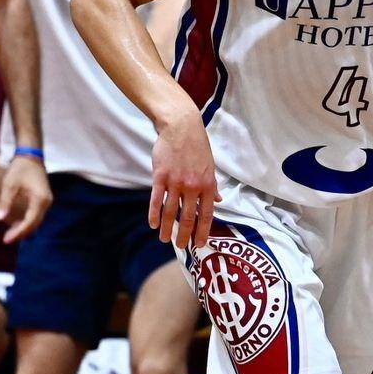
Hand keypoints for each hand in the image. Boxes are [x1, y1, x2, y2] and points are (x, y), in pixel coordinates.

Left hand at [0, 154, 50, 243]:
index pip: (30, 222)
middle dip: (21, 233)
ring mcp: (47, 201)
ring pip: (36, 221)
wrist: (31, 156)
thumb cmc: (20, 169)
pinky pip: (36, 215)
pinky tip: (17, 225)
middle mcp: (47, 203)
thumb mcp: (9, 185)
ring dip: (24, 228)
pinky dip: (27, 222)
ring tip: (10, 234)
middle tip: (6, 239)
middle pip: (35, 224)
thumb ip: (5, 202)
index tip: (7, 239)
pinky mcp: (44, 199)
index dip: (18, 232)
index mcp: (40, 199)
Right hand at [152, 111, 219, 249]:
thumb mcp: (210, 166)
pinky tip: (153, 224)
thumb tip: (219, 200)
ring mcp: (175, 181)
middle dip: (184, 234)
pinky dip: (154, 214)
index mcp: (207, 185)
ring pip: (171, 211)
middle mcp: (192, 186)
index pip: (206, 214)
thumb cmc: (197, 146)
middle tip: (180, 246)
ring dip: (168, 227)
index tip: (198, 244)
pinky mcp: (160, 176)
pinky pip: (157, 199)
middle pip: (188, 216)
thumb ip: (212, 186)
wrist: (181, 127)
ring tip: (164, 239)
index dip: (202, 231)